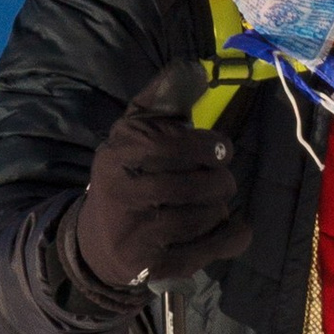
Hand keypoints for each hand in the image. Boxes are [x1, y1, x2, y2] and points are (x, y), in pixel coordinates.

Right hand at [73, 62, 250, 291]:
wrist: (99, 240)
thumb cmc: (128, 176)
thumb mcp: (134, 133)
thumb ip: (163, 98)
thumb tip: (196, 68)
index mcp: (118, 154)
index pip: (173, 145)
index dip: (208, 147)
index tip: (219, 152)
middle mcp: (121, 193)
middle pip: (197, 185)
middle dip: (219, 181)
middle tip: (218, 182)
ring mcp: (135, 233)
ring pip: (205, 216)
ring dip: (220, 208)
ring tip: (212, 205)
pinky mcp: (152, 265)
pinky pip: (208, 250)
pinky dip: (231, 237)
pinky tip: (234, 227)